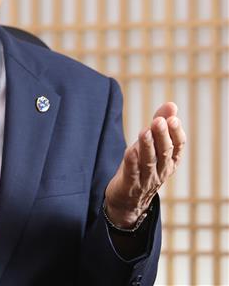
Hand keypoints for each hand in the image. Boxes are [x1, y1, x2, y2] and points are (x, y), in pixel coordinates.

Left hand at [105, 102, 185, 227]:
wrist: (127, 200)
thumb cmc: (141, 166)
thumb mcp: (151, 145)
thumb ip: (160, 125)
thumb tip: (171, 104)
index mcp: (169, 161)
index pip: (177, 146)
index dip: (176, 132)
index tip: (173, 118)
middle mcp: (161, 170)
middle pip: (164, 152)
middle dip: (162, 136)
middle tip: (159, 121)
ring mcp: (146, 179)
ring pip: (149, 162)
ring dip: (147, 146)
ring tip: (145, 131)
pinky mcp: (130, 185)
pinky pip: (132, 173)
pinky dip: (131, 162)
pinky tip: (130, 151)